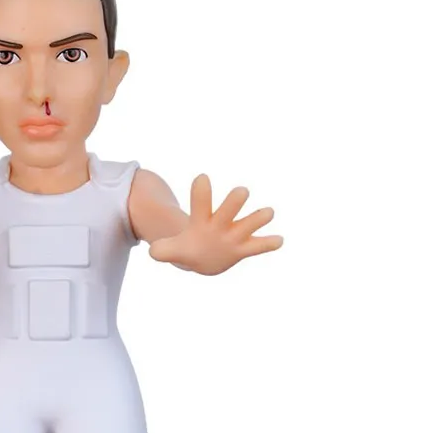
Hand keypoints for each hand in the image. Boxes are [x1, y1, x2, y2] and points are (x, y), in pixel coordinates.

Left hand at [148, 174, 282, 274]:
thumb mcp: (173, 250)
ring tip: (267, 213)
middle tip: (241, 192)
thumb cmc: (188, 247)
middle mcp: (222, 222)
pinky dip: (269, 243)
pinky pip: (259, 246)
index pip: (201, 201)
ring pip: (250, 222)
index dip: (201, 190)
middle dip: (235, 199)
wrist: (202, 255)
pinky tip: (278, 240)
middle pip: (231, 206)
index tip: (201, 178)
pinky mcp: (244, 248)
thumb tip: (153, 252)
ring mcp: (235, 234)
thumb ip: (163, 250)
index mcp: (203, 219)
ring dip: (259, 217)